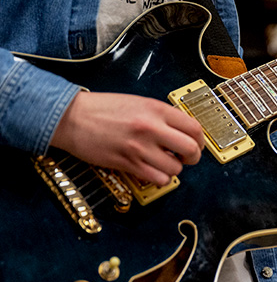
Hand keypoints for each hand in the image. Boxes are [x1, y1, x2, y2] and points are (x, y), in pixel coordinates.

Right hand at [51, 91, 204, 185]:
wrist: (71, 117)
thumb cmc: (102, 109)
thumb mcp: (139, 102)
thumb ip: (162, 116)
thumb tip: (182, 131)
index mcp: (157, 109)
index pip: (194, 128)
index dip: (201, 140)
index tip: (197, 144)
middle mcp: (152, 128)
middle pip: (191, 149)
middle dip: (193, 157)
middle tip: (187, 157)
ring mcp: (140, 147)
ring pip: (176, 168)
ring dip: (174, 169)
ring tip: (165, 162)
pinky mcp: (128, 164)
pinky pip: (158, 179)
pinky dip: (160, 178)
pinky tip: (153, 171)